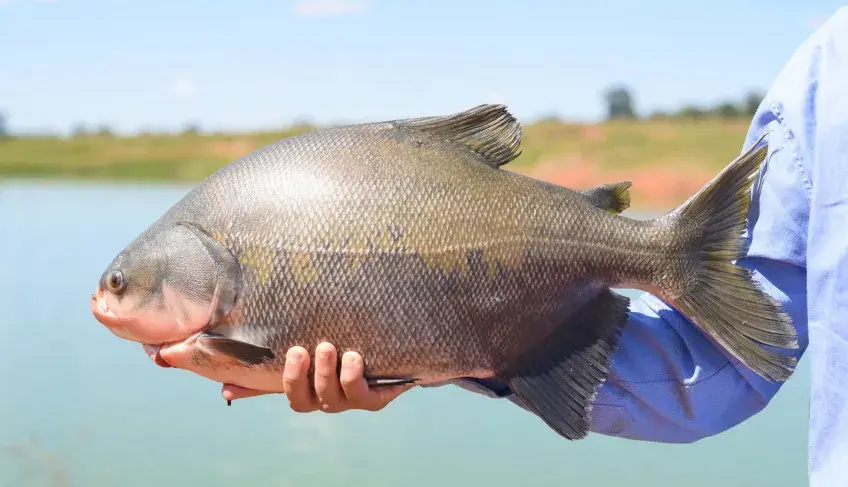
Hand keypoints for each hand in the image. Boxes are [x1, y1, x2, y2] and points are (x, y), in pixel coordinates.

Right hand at [221, 342, 413, 412]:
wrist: (393, 355)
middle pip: (306, 400)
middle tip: (302, 348)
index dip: (280, 383)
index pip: (289, 395)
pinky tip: (355, 357)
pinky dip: (355, 376)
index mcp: (308, 392)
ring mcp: (350, 401)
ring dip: (328, 373)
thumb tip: (224, 389)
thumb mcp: (307, 356)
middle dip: (301, 376)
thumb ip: (268, 368)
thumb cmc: (341, 354)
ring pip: (333, 397)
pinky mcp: (375, 399)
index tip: (285, 354)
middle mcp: (326, 400)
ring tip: (329, 347)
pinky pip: (363, 395)